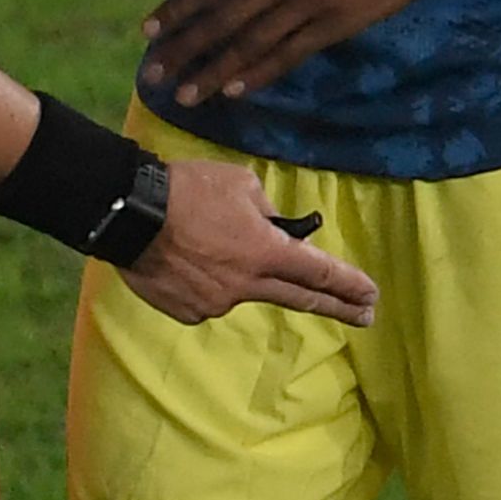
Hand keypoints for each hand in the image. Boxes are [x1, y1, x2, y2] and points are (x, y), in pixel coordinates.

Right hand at [120, 160, 377, 325]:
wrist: (128, 214)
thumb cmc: (186, 190)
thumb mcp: (237, 182)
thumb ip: (263, 208)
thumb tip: (270, 226)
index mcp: (266, 251)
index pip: (320, 272)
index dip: (350, 285)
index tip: (372, 296)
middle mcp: (249, 284)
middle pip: (301, 298)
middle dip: (338, 307)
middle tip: (365, 316)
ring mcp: (218, 303)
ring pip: (243, 291)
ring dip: (241, 275)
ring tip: (208, 247)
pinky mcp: (189, 312)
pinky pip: (208, 297)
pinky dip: (206, 282)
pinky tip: (183, 261)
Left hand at [142, 0, 459, 106]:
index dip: (176, 11)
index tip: (146, 34)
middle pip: (222, 18)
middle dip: (183, 48)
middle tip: (153, 75)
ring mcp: (308, 1)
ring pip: (251, 41)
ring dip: (215, 70)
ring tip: (186, 95)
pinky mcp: (336, 23)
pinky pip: (290, 53)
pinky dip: (260, 72)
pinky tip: (235, 90)